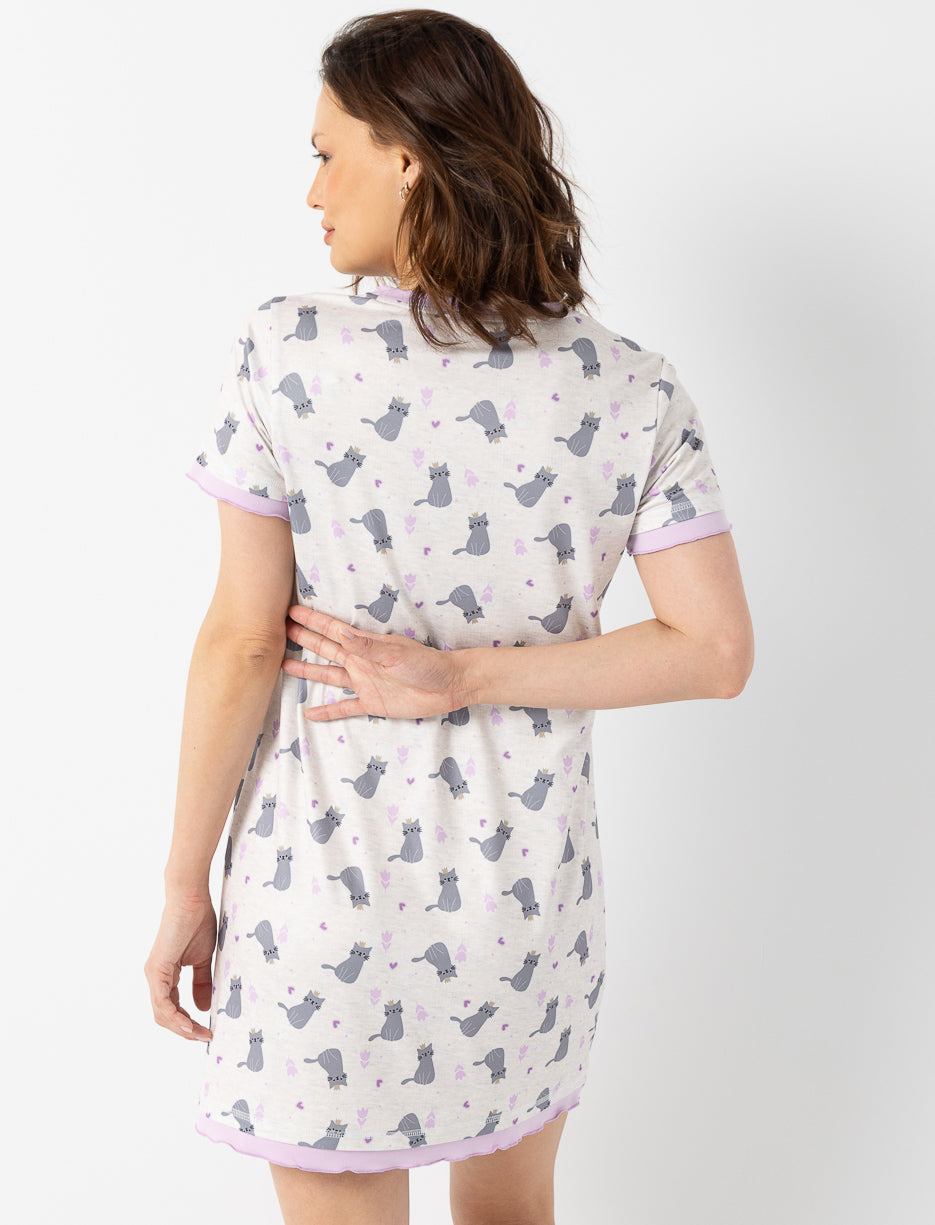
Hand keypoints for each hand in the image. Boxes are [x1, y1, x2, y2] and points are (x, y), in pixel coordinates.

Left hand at [144, 890, 215, 1041]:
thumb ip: (201, 982)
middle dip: (185, 1031)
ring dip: (182, 1029)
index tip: (206, 1031)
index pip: (172, 1008)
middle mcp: (155, 977)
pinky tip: (190, 1025)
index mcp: (165, 975)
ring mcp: (154, 974)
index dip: (188, 1023)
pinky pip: (163, 1003)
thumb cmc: (198, 922)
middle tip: (206, 1037)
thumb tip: (203, 1008)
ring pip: (162, 1014)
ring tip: (202, 1034)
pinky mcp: (157, 969)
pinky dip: (176, 1017)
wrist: (191, 899)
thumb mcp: (203, 959)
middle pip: (165, 1017)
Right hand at [282, 604, 469, 720]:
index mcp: (366, 645)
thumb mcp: (397, 653)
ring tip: (285, 665)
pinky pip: (345, 708)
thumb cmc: (427, 664)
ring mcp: (364, 682)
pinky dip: (328, 711)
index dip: (313, 621)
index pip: (333, 630)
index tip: (292, 612)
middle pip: (326, 649)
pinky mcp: (372, 703)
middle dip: (304, 639)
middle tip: (280, 631)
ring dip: (309, 670)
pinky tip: (311, 713)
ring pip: (329, 675)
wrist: (448, 686)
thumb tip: (342, 634)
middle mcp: (361, 662)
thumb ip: (368, 646)